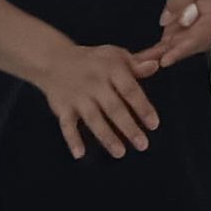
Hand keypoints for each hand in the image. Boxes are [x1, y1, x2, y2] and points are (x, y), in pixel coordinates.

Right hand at [36, 40, 160, 160]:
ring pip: (93, 119)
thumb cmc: (94, 60)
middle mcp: (94, 83)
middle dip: (128, 127)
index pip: (129, 90)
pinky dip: (72, 139)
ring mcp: (77, 96)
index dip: (142, 107)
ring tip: (121, 153)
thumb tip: (156, 65)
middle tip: (143, 145)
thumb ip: (137, 64)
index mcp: (110, 69)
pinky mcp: (62, 107)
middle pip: (113, 108)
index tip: (154, 125)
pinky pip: (67, 125)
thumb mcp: (115, 56)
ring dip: (107, 136)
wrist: (54, 60)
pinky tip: (80, 154)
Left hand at [133, 0, 210, 73]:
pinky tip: (137, 59)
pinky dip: (152, 54)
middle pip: (179, 51)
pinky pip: (165, 49)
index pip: (193, 41)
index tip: (165, 61)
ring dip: (153, 58)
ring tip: (134, 64)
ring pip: (170, 52)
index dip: (178, 52)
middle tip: (140, 66)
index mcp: (209, 26)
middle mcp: (199, 39)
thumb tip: (165, 19)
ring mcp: (188, 41)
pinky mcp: (179, 40)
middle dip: (160, 58)